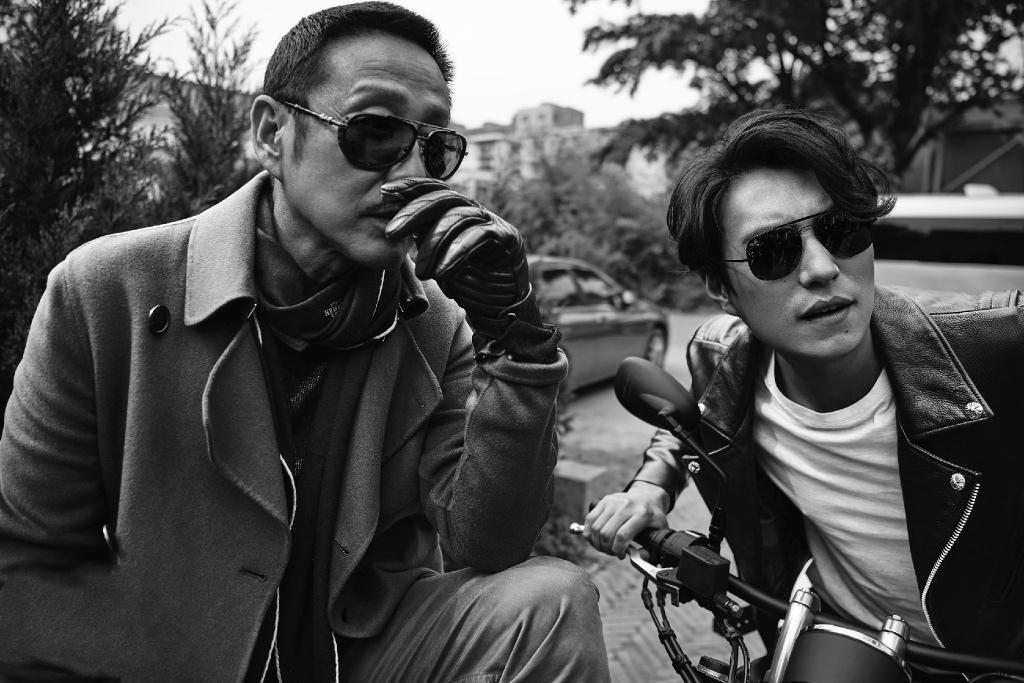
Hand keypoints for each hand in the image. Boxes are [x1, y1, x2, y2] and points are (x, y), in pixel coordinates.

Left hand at [381, 177, 538, 338]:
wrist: (499, 308)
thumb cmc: (466, 281)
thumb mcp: (436, 257)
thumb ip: (422, 238)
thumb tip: (395, 222)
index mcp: (457, 211)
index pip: (433, 190)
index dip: (410, 186)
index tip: (384, 192)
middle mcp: (475, 211)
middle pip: (443, 198)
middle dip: (413, 212)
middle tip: (391, 233)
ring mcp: (493, 222)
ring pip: (457, 218)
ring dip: (433, 246)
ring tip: (422, 272)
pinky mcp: (508, 237)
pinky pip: (478, 237)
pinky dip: (456, 254)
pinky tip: (443, 272)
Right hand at [583, 482, 669, 557]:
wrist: (646, 497)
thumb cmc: (652, 517)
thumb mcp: (659, 531)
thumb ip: (651, 548)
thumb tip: (640, 557)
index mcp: (642, 514)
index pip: (622, 535)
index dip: (617, 550)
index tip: (621, 555)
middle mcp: (626, 505)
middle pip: (607, 533)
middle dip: (607, 549)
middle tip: (612, 552)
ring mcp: (613, 501)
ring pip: (596, 528)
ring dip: (597, 543)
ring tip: (605, 547)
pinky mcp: (604, 501)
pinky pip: (590, 519)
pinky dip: (589, 532)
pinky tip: (595, 539)